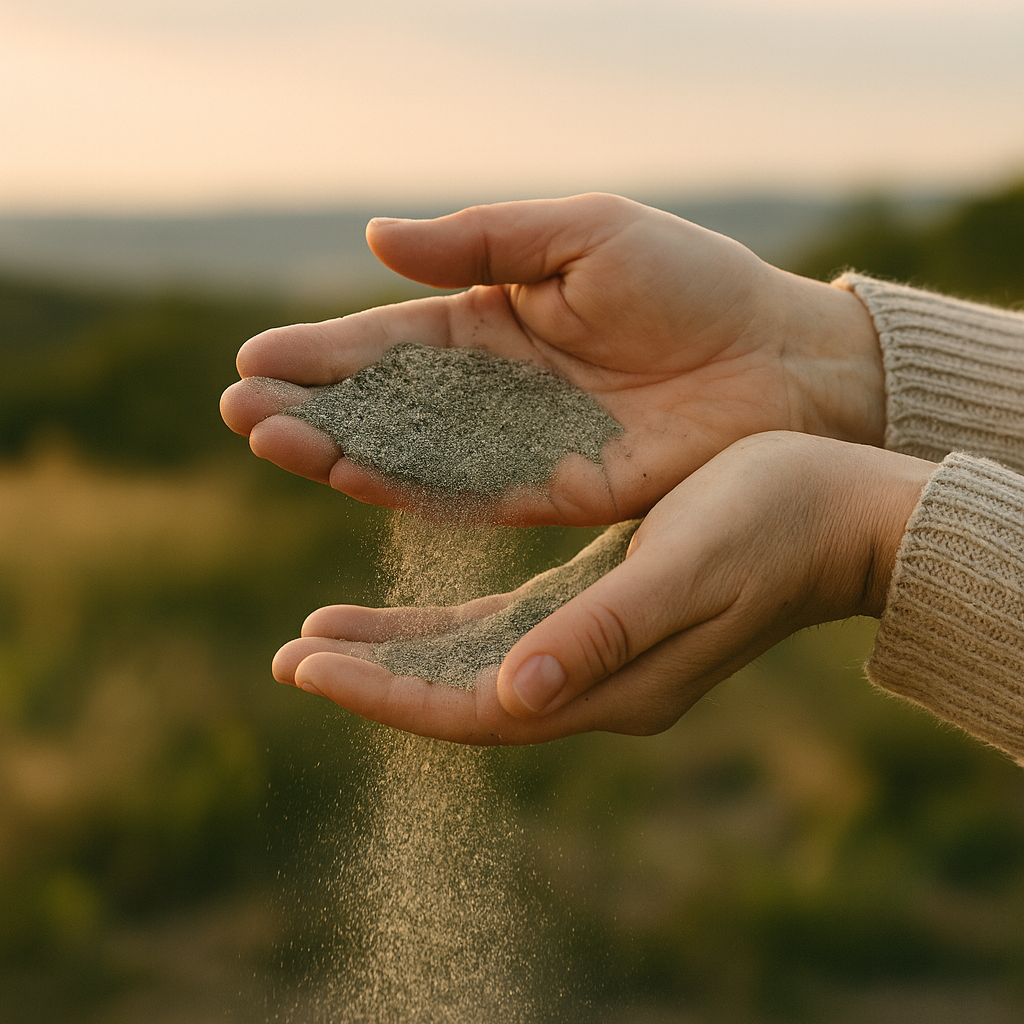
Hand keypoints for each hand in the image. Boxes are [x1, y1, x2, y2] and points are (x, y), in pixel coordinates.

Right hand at [220, 194, 885, 525]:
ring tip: (269, 439)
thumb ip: (482, 241)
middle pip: (384, 402)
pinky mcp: (549, 489)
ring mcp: (516, 443)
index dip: (324, 351)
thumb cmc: (690, 282)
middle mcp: (493, 387)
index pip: (390, 340)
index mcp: (494, 317)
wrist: (772, 360)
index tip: (255, 356)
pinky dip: (404, 488)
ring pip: (410, 452)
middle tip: (239, 408)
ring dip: (338, 449)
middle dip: (312, 405)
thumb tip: (377, 238)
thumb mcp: (584, 233)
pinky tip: (347, 475)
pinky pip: (464, 492)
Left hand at [271, 433, 934, 743]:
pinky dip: (447, 622)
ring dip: (400, 654)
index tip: (306, 666)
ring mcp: (601, 649)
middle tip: (290, 659)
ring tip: (322, 636)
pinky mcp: (603, 606)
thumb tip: (511, 697)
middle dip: (376, 679)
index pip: (476, 706)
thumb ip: (600, 635)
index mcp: (613, 682)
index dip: (389, 690)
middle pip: (463, 694)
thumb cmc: (772, 523)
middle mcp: (599, 680)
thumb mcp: (682, 569)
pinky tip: (408, 609)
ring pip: (475, 663)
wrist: (841, 508)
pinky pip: (506, 627)